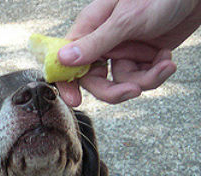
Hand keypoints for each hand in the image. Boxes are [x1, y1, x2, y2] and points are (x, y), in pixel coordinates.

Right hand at [56, 0, 200, 105]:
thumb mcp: (125, 20)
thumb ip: (95, 42)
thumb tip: (63, 59)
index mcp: (90, 29)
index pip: (68, 61)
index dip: (68, 82)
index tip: (75, 100)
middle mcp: (103, 42)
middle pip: (95, 80)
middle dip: (115, 90)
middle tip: (132, 91)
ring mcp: (123, 50)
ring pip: (123, 81)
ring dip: (146, 79)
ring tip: (164, 64)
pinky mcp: (141, 56)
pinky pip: (142, 77)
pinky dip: (157, 72)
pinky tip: (166, 57)